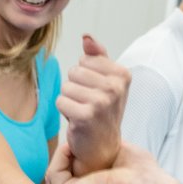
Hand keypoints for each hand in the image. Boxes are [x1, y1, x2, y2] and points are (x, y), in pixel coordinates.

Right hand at [46, 139, 156, 183]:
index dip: (75, 169)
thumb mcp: (124, 162)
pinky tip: (72, 147)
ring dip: (63, 157)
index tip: (82, 151)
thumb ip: (110, 156)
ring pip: (55, 179)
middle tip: (75, 145)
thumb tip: (103, 142)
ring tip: (75, 143)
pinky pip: (54, 173)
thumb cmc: (144, 179)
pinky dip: (61, 156)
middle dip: (65, 163)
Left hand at [56, 35, 129, 175]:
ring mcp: (102, 102)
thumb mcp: (105, 81)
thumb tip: (86, 36)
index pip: (85, 59)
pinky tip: (77, 121)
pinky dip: (64, 111)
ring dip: (69, 100)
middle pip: (74, 71)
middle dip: (75, 88)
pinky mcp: (86, 116)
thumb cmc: (102, 111)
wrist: (103, 147)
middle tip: (88, 104)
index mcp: (122, 74)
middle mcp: (115, 87)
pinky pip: (60, 101)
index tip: (96, 92)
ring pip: (66, 86)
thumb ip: (97, 56)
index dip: (85, 76)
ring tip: (82, 112)